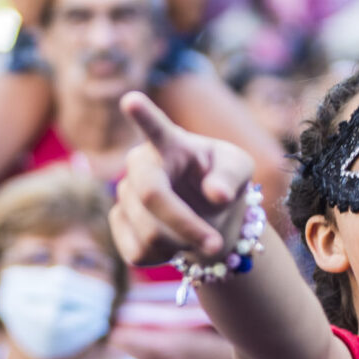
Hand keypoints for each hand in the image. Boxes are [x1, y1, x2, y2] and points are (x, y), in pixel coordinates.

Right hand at [111, 93, 255, 267]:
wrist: (206, 213)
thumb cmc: (221, 180)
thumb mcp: (239, 170)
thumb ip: (231, 177)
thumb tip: (216, 195)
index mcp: (171, 143)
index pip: (155, 127)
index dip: (142, 115)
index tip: (131, 100)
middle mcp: (140, 164)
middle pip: (150, 196)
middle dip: (185, 225)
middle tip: (216, 246)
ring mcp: (124, 194)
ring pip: (149, 233)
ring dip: (182, 245)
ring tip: (198, 236)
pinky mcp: (119, 222)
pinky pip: (138, 253)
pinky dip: (165, 258)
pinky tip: (174, 244)